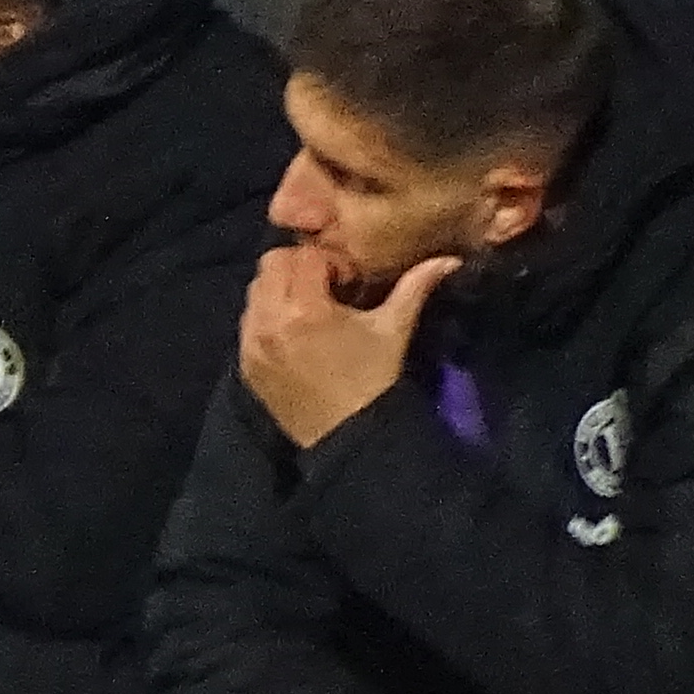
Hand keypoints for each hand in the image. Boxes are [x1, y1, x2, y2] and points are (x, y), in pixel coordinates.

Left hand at [242, 244, 452, 447]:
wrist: (348, 438)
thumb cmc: (374, 380)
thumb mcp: (394, 330)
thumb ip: (415, 287)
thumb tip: (448, 259)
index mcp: (304, 309)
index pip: (303, 256)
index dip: (330, 263)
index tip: (349, 283)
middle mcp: (268, 320)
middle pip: (271, 265)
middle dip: (299, 268)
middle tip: (327, 289)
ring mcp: (251, 343)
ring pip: (255, 291)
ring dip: (280, 290)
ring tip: (310, 311)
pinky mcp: (245, 362)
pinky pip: (248, 322)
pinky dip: (268, 317)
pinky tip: (295, 335)